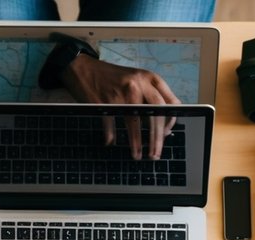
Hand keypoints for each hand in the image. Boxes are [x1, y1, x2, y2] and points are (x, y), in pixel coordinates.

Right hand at [60, 54, 179, 160]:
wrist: (83, 67)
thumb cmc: (113, 77)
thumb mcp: (137, 79)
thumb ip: (150, 97)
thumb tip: (161, 127)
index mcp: (149, 78)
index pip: (169, 102)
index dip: (170, 121)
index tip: (166, 134)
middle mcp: (138, 84)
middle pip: (155, 114)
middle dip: (157, 137)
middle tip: (155, 154)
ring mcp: (120, 93)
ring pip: (134, 123)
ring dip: (137, 143)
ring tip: (138, 156)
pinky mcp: (104, 101)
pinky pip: (111, 124)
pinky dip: (111, 136)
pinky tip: (111, 143)